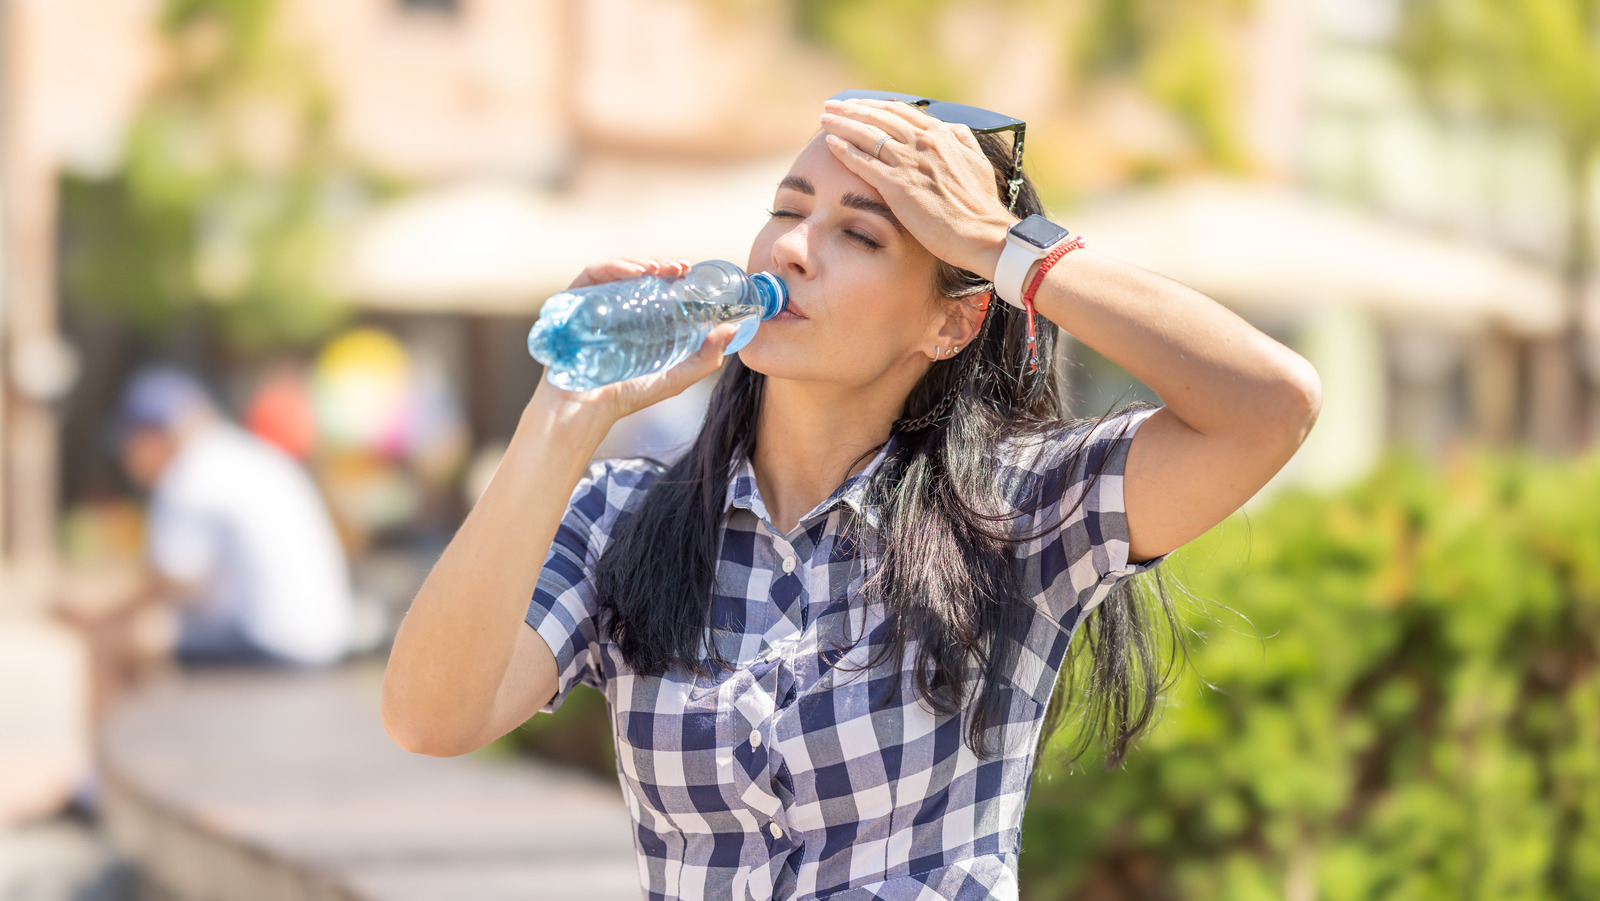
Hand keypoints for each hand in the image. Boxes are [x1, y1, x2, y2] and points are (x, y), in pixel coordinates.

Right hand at [527, 257, 740, 427]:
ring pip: (617, 270)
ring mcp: (593, 304)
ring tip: (659, 269)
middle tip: (680, 268)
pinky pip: (592, 276)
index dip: (673, 275)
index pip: (656, 287)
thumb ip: (706, 358)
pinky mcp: (573, 302)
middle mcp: (615, 308)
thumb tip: (733, 329)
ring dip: (639, 262)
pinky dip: (613, 267)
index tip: (690, 271)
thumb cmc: (625, 396)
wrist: (583, 409)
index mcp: (638, 320)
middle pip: (638, 275)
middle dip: (661, 265)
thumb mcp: (675, 377)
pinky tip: (633, 272)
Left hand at [818, 98, 1016, 279]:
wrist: (982, 234)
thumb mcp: (977, 162)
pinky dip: (845, 150)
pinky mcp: (897, 186)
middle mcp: (923, 142)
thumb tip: (952, 127)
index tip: (858, 104)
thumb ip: (962, 140)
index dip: (875, 105)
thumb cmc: (980, 205)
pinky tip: (831, 144)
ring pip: (867, 135)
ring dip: (842, 124)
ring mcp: (909, 163)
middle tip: (831, 105)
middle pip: (878, 117)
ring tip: (824, 119)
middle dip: (851, 109)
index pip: (900, 111)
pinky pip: (864, 162)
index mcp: (942, 134)